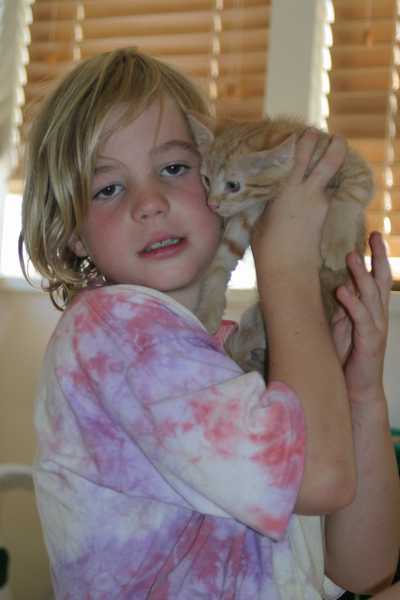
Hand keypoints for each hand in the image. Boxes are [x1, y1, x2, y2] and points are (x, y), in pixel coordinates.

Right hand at [251, 128, 346, 274]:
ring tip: (324, 164)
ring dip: (329, 170)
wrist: (288, 269)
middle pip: (330, 162)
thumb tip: (266, 190)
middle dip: (336, 147)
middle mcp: (308, 193)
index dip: (306, 141)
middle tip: (335, 138)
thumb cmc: (267, 245)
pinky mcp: (324, 218)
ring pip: (329, 180)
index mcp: (288, 188)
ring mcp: (320, 205)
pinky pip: (326, 195)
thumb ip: (268, 199)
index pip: (301, 156)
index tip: (306, 132)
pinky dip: (323, 189)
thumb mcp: (262, 217)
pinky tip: (315, 191)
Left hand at [334, 232, 391, 402]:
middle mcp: (377, 315)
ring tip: (351, 256)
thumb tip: (338, 282)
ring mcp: (375, 328)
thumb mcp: (344, 325)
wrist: (357, 389)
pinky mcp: (369, 342)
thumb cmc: (348, 356)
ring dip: (361, 274)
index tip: (371, 236)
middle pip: (381, 280)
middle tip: (373, 234)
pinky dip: (351, 302)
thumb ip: (345, 305)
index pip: (377, 278)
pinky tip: (341, 290)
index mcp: (372, 310)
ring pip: (371, 295)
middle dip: (378, 257)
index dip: (376, 257)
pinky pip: (361, 318)